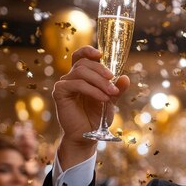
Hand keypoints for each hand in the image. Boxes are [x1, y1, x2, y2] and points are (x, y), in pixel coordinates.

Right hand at [52, 46, 129, 168]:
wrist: (88, 134)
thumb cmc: (97, 116)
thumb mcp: (111, 100)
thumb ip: (117, 89)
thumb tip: (125, 78)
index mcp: (82, 76)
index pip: (81, 56)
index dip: (88, 51)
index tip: (101, 54)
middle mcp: (71, 77)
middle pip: (84, 63)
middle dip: (101, 71)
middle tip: (113, 82)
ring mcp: (64, 84)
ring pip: (81, 72)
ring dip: (99, 82)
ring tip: (111, 94)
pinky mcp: (60, 93)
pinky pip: (76, 84)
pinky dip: (92, 90)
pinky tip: (103, 98)